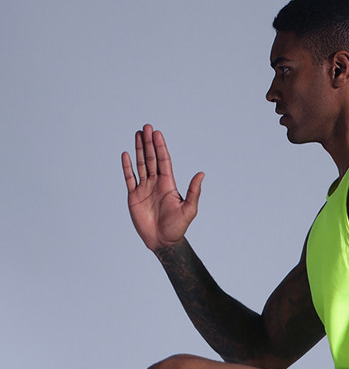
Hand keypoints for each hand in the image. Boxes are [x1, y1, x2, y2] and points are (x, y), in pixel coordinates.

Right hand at [121, 124, 203, 250]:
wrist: (163, 241)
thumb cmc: (177, 227)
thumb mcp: (189, 209)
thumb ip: (193, 191)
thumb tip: (201, 174)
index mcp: (169, 184)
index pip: (164, 161)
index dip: (160, 147)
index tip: (157, 133)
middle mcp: (156, 184)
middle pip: (151, 159)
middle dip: (149, 143)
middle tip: (147, 127)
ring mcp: (144, 189)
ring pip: (140, 165)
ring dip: (138, 150)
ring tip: (137, 134)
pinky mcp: (134, 197)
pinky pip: (129, 178)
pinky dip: (127, 167)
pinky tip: (126, 154)